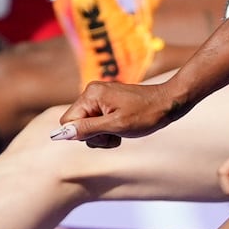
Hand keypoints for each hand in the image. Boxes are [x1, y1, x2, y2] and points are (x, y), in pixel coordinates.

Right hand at [51, 78, 183, 147]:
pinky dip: (108, 129)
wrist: (169, 103)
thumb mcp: (115, 126)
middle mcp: (92, 92)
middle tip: (115, 135)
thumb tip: (59, 134)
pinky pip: (98, 121)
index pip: (67, 121)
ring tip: (120, 133)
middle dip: (94, 136)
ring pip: (88, 125)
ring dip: (102, 135)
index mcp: (91, 94)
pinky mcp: (108, 101)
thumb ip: (87, 129)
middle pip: (77, 124)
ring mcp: (100, 96)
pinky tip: (122, 128)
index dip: (82, 134)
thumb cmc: (146, 114)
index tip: (103, 135)